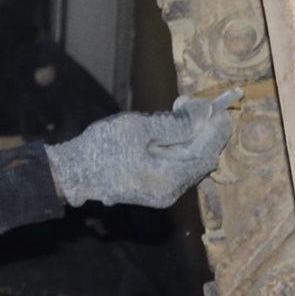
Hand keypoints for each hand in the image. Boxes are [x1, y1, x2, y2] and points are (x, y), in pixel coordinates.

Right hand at [43, 90, 239, 207]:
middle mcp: (172, 191)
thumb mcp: (140, 128)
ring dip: (193, 137)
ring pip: (192, 162)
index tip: (220, 105)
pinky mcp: (156, 188)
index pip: (206, 151)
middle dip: (205, 129)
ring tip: (181, 111)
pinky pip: (179, 166)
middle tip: (192, 103)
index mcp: (170, 178)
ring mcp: (164, 192)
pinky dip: (182, 147)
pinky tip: (172, 130)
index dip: (216, 128)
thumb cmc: (103, 147)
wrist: (74, 172)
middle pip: (202, 158)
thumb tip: (204, 114)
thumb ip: (176, 124)